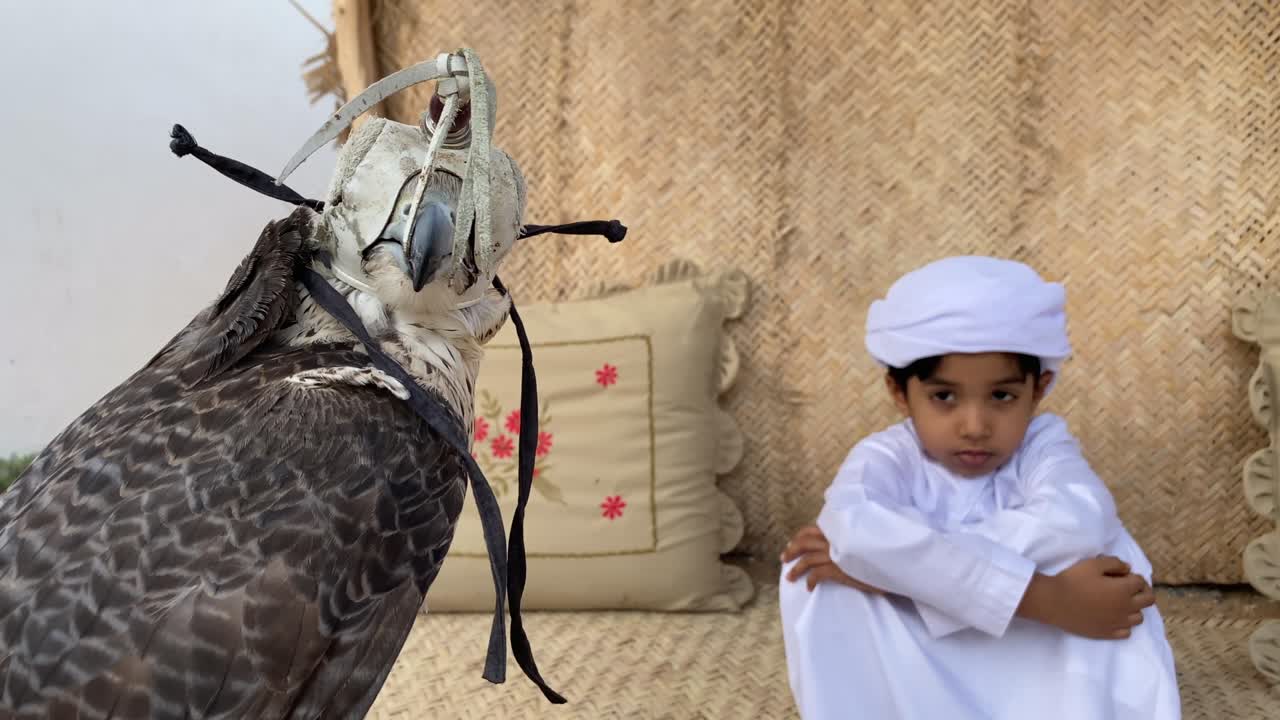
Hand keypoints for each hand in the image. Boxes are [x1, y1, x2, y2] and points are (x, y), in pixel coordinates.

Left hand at [780, 525, 885, 593]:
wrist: (891, 562)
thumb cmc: (879, 552)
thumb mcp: (860, 540)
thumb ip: (846, 538)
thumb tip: (836, 544)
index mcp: (838, 531)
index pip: (812, 529)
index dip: (799, 536)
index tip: (792, 543)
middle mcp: (834, 540)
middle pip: (804, 542)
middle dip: (791, 550)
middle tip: (784, 558)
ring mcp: (835, 554)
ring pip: (806, 560)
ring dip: (795, 569)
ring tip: (789, 577)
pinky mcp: (838, 569)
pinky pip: (816, 575)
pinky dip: (810, 581)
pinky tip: (809, 588)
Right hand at [1019, 555, 1154, 639]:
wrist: (1054, 602)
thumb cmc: (1072, 580)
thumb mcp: (1093, 564)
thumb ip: (1114, 563)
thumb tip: (1128, 569)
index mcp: (1123, 589)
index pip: (1141, 582)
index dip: (1134, 576)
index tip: (1122, 575)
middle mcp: (1126, 607)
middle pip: (1148, 601)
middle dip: (1142, 591)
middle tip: (1128, 588)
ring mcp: (1118, 622)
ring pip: (1139, 618)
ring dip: (1134, 608)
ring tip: (1120, 603)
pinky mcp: (1108, 633)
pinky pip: (1127, 632)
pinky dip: (1124, 624)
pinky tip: (1113, 617)